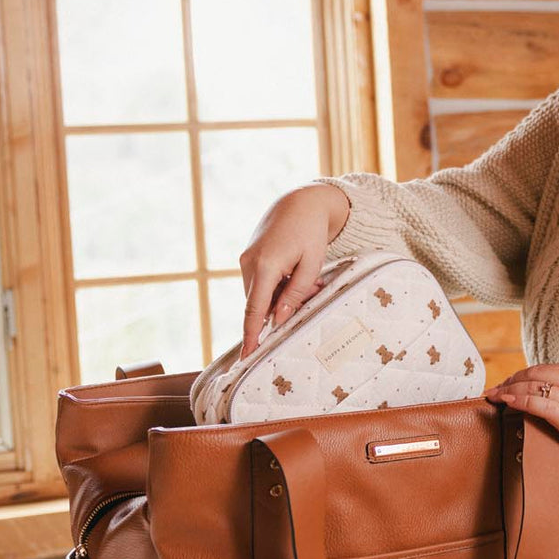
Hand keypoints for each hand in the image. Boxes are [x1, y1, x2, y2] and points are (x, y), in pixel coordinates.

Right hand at [238, 183, 350, 357]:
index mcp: (266, 266)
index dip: (252, 336)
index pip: (255, 311)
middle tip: (310, 293)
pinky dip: (277, 286)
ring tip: (308, 279)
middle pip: (258, 304)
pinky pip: (261, 282)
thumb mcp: (312, 264)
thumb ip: (296, 293)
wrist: (300, 201)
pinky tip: (297, 272)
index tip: (247, 357)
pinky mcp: (248, 257)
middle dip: (281, 309)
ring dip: (281, 296)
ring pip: (260, 294)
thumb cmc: (311, 232)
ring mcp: (246, 259)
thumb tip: (279, 319)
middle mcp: (249, 263)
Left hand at [484, 365, 558, 476]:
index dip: (524, 374)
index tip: (510, 382)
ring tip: (494, 396)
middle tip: (496, 388)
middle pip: (536, 373)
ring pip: (533, 385)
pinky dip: (519, 400)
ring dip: (509, 389)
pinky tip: (507, 402)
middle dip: (512, 379)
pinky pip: (537, 403)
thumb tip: (555, 402)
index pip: (547, 369)